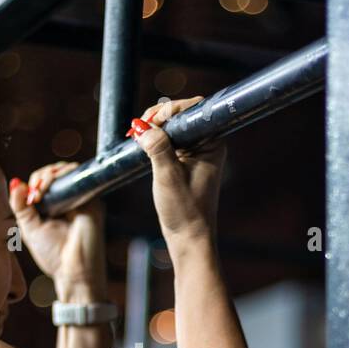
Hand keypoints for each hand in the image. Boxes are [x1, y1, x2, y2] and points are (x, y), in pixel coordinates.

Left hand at [8, 161, 105, 298]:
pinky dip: (62, 175)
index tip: (28, 199)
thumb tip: (14, 182)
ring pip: (65, 171)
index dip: (33, 183)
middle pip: (54, 172)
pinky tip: (49, 188)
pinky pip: (77, 176)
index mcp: (54, 207)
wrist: (73, 271)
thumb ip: (20, 206)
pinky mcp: (92, 200)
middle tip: (34, 195)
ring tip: (39, 191)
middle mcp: (69, 200)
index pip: (43, 181)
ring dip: (48, 175)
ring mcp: (81, 199)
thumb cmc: (53, 255)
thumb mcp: (29, 228)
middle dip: (40, 177)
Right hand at [127, 97, 225, 245]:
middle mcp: (206, 143)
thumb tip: (142, 127)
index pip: (193, 109)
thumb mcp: (168, 176)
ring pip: (171, 127)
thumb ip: (157, 148)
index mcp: (212, 142)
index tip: (151, 121)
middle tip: (138, 129)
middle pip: (180, 115)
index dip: (170, 110)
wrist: (188, 238)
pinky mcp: (183, 160)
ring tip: (136, 137)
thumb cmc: (185, 210)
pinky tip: (139, 144)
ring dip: (152, 128)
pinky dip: (152, 140)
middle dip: (157, 117)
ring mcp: (195, 152)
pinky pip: (167, 141)